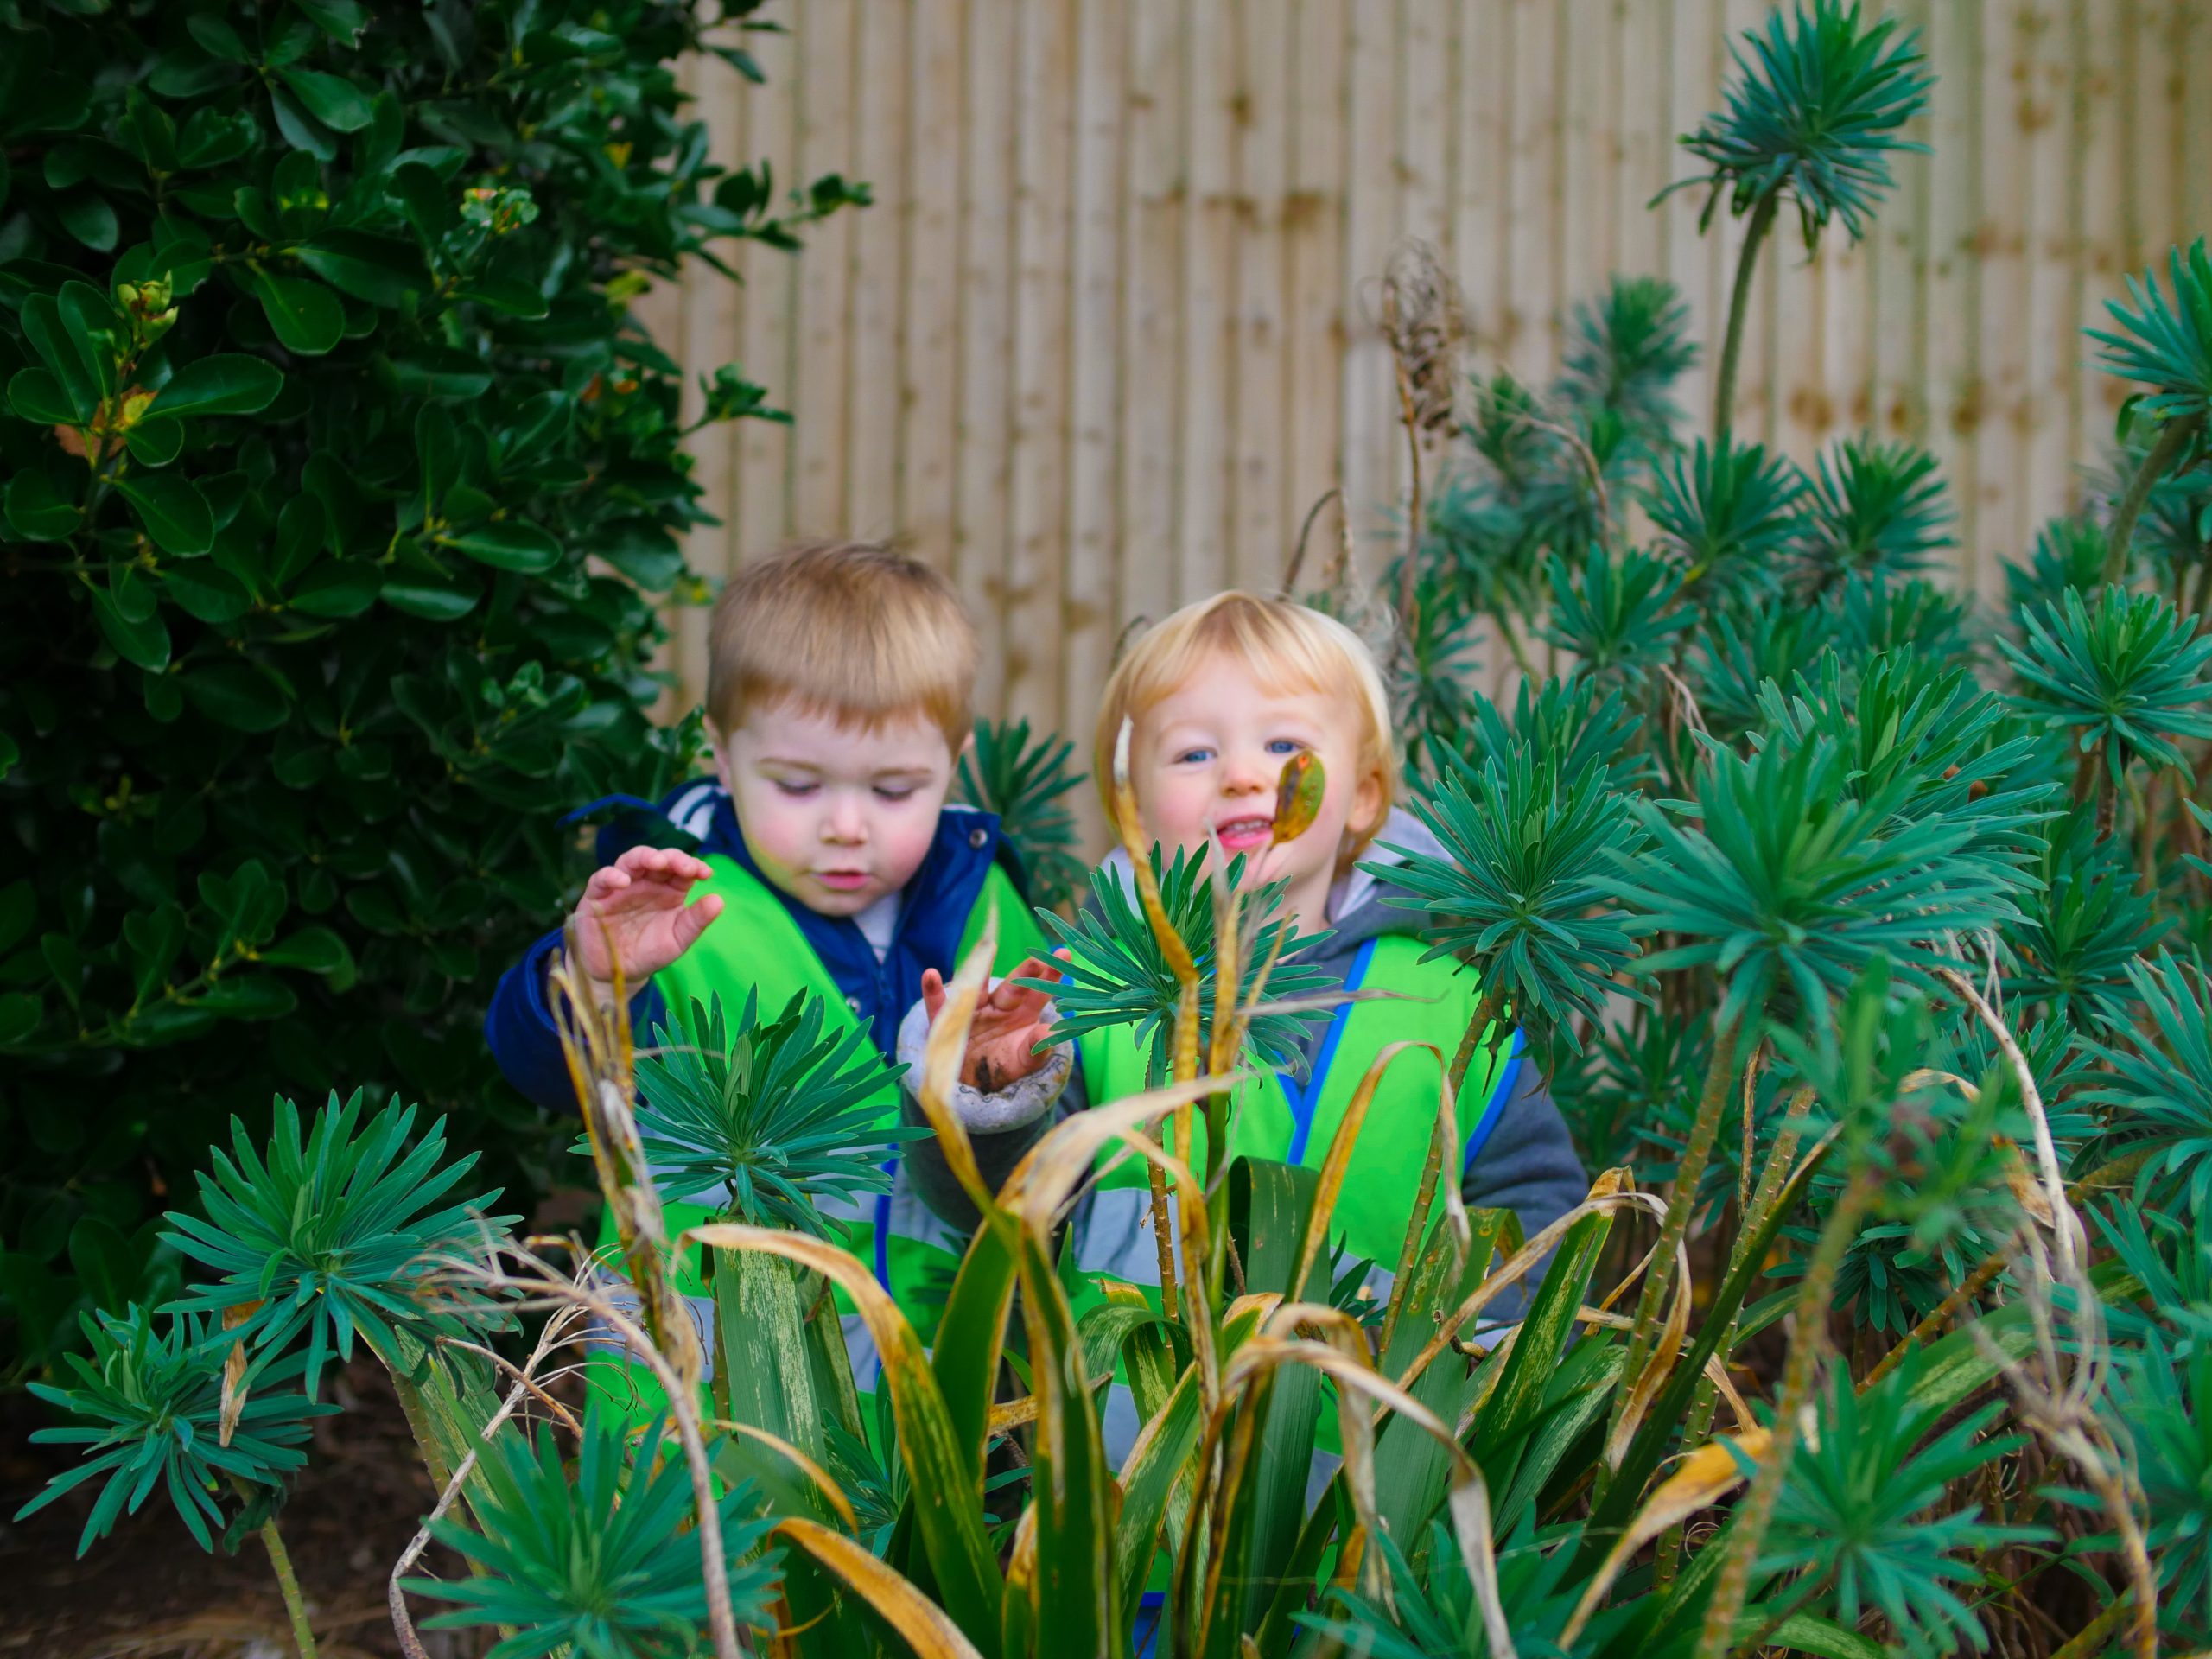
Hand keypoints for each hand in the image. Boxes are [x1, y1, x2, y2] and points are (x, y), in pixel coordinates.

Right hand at [567, 847, 722, 991]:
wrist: (616, 974)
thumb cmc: (649, 953)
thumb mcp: (677, 940)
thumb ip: (696, 921)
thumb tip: (719, 900)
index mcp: (668, 890)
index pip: (682, 869)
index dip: (693, 865)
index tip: (705, 873)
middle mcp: (645, 883)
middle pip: (658, 859)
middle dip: (672, 857)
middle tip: (684, 866)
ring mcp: (620, 887)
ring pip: (630, 861)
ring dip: (644, 857)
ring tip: (657, 862)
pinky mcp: (596, 897)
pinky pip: (600, 879)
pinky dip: (611, 876)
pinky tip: (623, 881)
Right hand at [921, 954, 1062, 1092]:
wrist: (974, 1083)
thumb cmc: (1004, 1065)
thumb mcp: (1023, 1060)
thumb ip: (1037, 1048)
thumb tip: (1050, 1033)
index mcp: (1021, 1013)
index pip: (1038, 993)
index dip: (1050, 976)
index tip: (1064, 954)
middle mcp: (999, 1006)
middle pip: (1013, 986)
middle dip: (1025, 972)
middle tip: (1038, 959)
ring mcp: (973, 1010)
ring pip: (977, 987)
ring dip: (981, 970)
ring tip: (987, 947)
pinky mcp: (948, 1021)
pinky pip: (939, 1006)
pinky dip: (932, 991)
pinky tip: (930, 975)